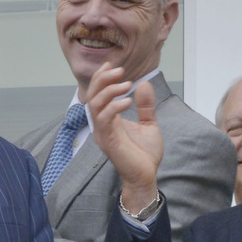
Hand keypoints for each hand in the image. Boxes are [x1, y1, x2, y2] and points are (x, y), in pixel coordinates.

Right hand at [87, 66, 164, 213]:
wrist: (146, 176)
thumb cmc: (144, 154)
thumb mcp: (149, 123)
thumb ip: (145, 105)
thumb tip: (144, 84)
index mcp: (109, 119)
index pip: (98, 94)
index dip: (101, 78)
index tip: (112, 65)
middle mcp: (102, 125)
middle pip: (92, 96)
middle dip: (103, 80)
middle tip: (119, 71)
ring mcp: (103, 133)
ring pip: (95, 105)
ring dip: (109, 91)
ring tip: (127, 84)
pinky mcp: (108, 141)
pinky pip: (104, 120)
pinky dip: (114, 107)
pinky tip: (128, 100)